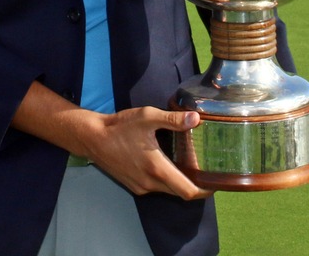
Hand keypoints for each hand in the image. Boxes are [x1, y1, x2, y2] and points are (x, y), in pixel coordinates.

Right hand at [12, 82, 209, 200]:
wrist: (92, 138)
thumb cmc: (119, 126)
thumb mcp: (147, 117)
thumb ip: (173, 120)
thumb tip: (196, 119)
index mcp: (157, 169)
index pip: (189, 192)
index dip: (207, 191)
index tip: (216, 182)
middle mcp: (150, 183)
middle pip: (181, 192)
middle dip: (195, 185)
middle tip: (205, 171)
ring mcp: (141, 186)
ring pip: (168, 190)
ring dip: (179, 182)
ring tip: (187, 165)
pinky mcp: (133, 185)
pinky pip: (156, 188)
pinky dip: (165, 180)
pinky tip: (165, 164)